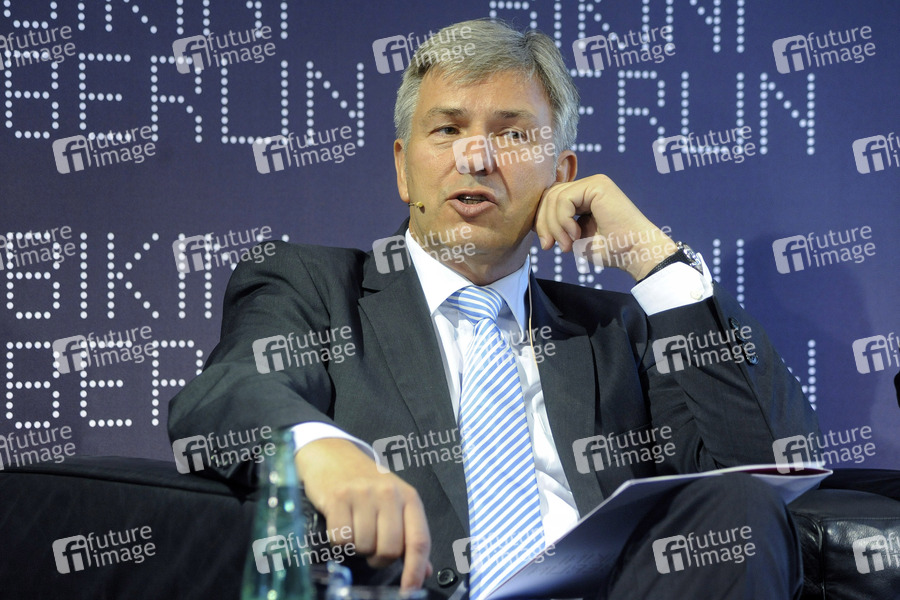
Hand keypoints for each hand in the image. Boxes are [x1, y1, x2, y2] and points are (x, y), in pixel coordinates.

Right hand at [294, 438, 432, 590]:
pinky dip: (340, 542)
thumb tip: (423, 571)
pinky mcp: (338, 497)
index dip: (415, 570)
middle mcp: (389, 493)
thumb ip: (410, 536)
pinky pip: (341, 539)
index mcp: (409, 497)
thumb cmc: (367, 484)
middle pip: (389, 550)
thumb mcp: (395, 503)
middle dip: (378, 558)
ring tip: (356, 529)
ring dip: (358, 548)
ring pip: (364, 547)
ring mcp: (362, 494)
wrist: (334, 456)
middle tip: (372, 547)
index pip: (419, 540)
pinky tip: (341, 525)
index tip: (410, 590)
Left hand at [533, 174, 675, 280]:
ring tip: (566, 245)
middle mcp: (589, 186)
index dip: (542, 221)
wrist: (636, 253)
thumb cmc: (611, 250)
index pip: (550, 200)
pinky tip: (575, 235)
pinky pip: (564, 199)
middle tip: (549, 246)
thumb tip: (535, 223)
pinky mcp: (598, 185)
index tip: (546, 245)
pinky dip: (562, 220)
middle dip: (543, 223)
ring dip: (554, 226)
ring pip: (554, 197)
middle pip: (549, 195)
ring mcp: (594, 183)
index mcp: (584, 196)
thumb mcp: (576, 238)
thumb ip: (558, 226)